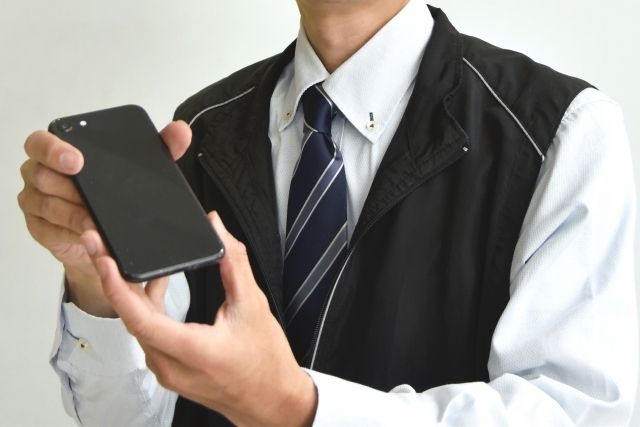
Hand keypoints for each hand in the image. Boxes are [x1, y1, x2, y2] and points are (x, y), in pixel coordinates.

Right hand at [17, 121, 191, 316]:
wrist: (105, 230)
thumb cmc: (114, 191)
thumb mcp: (140, 167)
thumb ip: (161, 146)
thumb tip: (180, 130)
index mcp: (59, 151)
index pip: (41, 143)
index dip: (53, 149)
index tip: (76, 160)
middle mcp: (42, 174)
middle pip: (40, 175)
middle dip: (65, 186)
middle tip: (87, 196)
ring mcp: (38, 202)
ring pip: (47, 205)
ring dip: (73, 214)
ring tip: (95, 222)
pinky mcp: (41, 229)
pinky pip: (49, 231)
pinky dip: (70, 233)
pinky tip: (87, 237)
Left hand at [82, 212, 316, 426]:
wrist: (271, 400)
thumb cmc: (266, 361)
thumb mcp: (253, 305)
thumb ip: (234, 263)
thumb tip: (218, 229)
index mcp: (193, 351)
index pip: (141, 319)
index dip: (117, 287)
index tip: (104, 259)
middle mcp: (172, 366)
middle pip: (131, 319)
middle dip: (114, 279)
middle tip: (102, 247)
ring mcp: (168, 372)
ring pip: (138, 327)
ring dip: (132, 294)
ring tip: (131, 262)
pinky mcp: (169, 371)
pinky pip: (147, 336)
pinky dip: (145, 309)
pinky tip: (154, 289)